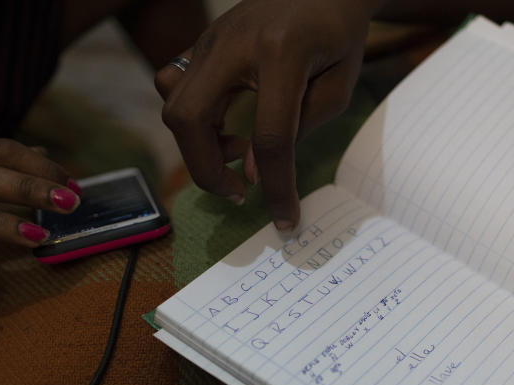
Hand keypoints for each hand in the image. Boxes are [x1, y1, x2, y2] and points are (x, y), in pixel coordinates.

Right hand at [155, 0, 383, 229]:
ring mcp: (211, 39)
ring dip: (197, 144)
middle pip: (190, 118)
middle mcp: (234, 44)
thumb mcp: (338, 86)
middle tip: (239, 191)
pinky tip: (222, 123)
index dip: (276, 187)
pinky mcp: (201, 42)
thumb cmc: (339, 36)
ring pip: (174, 103)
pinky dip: (191, 116)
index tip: (285, 219)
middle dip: (207, 170)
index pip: (270, 137)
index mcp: (282, 54)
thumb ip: (299, 129)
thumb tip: (251, 170)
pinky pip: (173, 83)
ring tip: (236, 153)